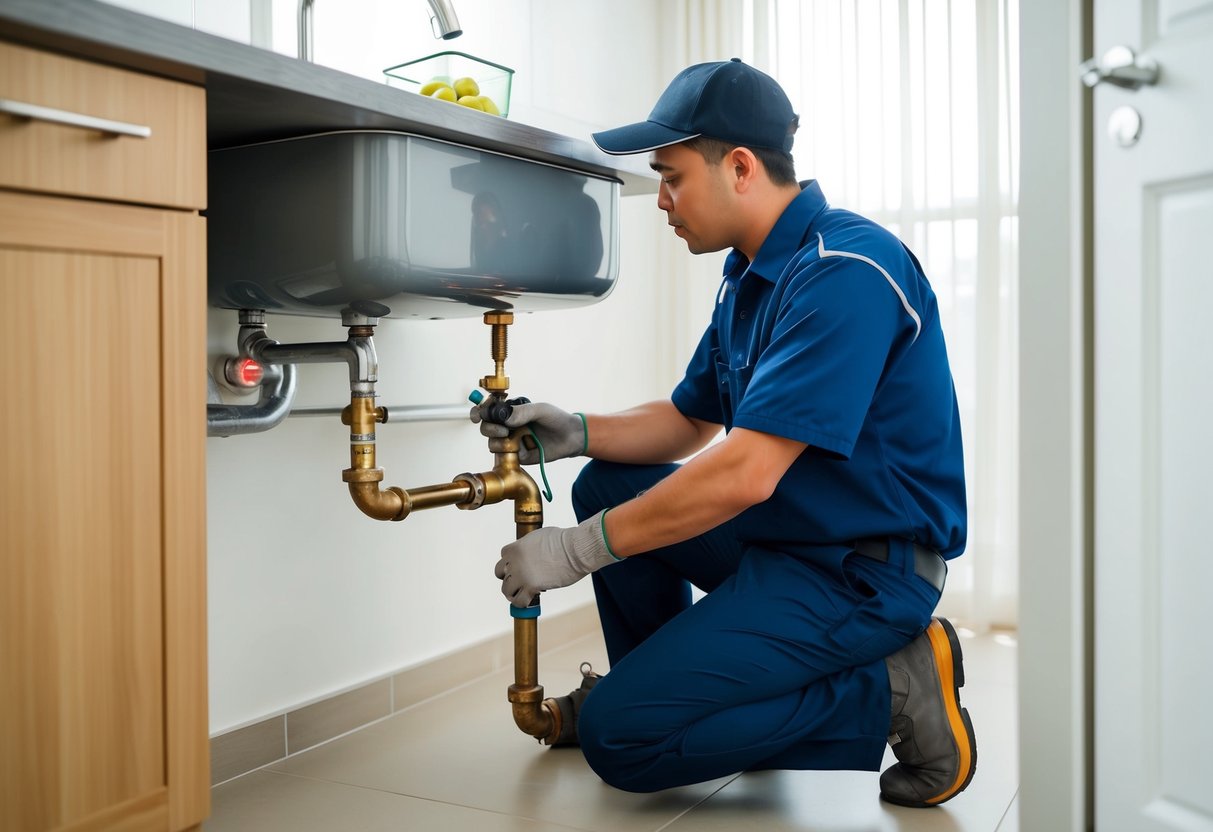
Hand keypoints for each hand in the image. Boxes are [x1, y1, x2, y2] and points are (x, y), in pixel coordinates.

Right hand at [469, 399, 585, 464]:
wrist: (571, 437)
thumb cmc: (556, 419)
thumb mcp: (540, 410)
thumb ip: (522, 413)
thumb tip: (504, 418)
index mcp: (510, 412)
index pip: (488, 410)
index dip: (479, 412)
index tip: (478, 417)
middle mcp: (508, 426)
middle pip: (486, 427)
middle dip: (490, 428)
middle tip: (504, 430)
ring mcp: (511, 441)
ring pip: (492, 443)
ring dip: (498, 442)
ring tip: (514, 440)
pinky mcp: (516, 456)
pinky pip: (503, 456)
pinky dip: (506, 452)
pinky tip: (519, 449)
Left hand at [495, 509, 618, 606]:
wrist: (575, 550)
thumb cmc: (564, 541)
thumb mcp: (540, 536)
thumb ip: (530, 545)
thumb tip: (532, 552)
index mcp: (516, 547)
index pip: (503, 556)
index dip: (510, 562)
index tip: (518, 566)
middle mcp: (514, 561)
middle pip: (500, 573)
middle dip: (509, 577)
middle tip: (518, 581)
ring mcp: (521, 575)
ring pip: (506, 589)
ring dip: (513, 592)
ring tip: (521, 594)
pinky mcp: (531, 587)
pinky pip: (518, 601)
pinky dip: (521, 603)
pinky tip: (528, 601)